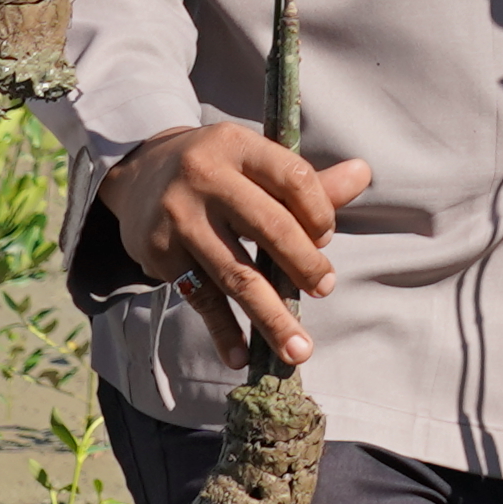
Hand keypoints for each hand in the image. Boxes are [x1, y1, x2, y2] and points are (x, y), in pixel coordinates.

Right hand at [98, 120, 371, 366]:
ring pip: (236, 273)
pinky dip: (224, 331)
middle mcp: (204, 177)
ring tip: (298, 350)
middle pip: (269, 227)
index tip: (326, 238)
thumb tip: (363, 174)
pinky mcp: (160, 253)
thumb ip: (307, 180)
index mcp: (237, 146)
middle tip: (325, 288)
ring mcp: (179, 218)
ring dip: (271, 317)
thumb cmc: (218, 171)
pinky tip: (242, 357)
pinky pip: (201, 298)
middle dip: (304, 265)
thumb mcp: (253, 162)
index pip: (294, 178)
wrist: (139, 175)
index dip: (320, 212)